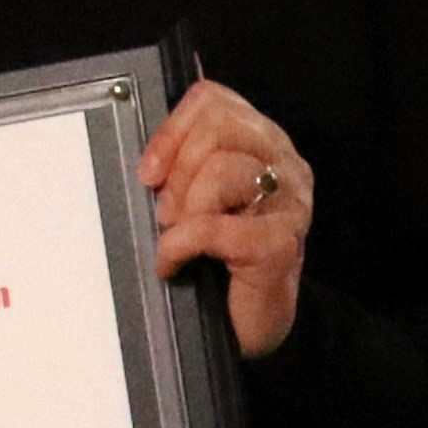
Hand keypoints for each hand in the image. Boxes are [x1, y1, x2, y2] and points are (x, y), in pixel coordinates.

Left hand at [136, 75, 310, 359]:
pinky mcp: (282, 243)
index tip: (149, 171)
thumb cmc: (215, 259)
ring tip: (174, 236)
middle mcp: (283, 163)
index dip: (172, 129)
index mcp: (260, 142)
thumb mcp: (193, 198)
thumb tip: (138, 125)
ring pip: (221, 170)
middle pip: (219, 127)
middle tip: (165, 212)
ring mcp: (289, 202)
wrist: (247, 327)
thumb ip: (180, 160)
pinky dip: (181, 244)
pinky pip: (215, 226)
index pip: (215, 101)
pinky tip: (174, 262)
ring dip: (182, 208)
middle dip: (179, 170)